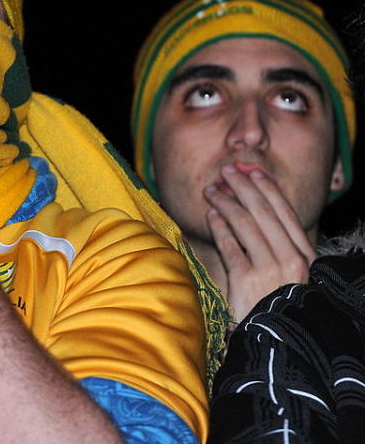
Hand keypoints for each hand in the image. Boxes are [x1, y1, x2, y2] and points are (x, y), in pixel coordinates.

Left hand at [204, 165, 315, 321]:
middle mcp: (292, 259)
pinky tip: (210, 215)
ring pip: (246, 224)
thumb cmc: (282, 307)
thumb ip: (280, 248)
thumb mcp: (291, 277)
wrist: (280, 343)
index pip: (285, 213)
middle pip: (264, 213)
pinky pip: (231, 246)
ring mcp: (270, 269)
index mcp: (306, 256)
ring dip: (226, 202)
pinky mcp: (247, 281)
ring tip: (212, 191)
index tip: (252, 172)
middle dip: (244, 187)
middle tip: (226, 172)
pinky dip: (219, 227)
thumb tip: (259, 214)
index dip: (267, 189)